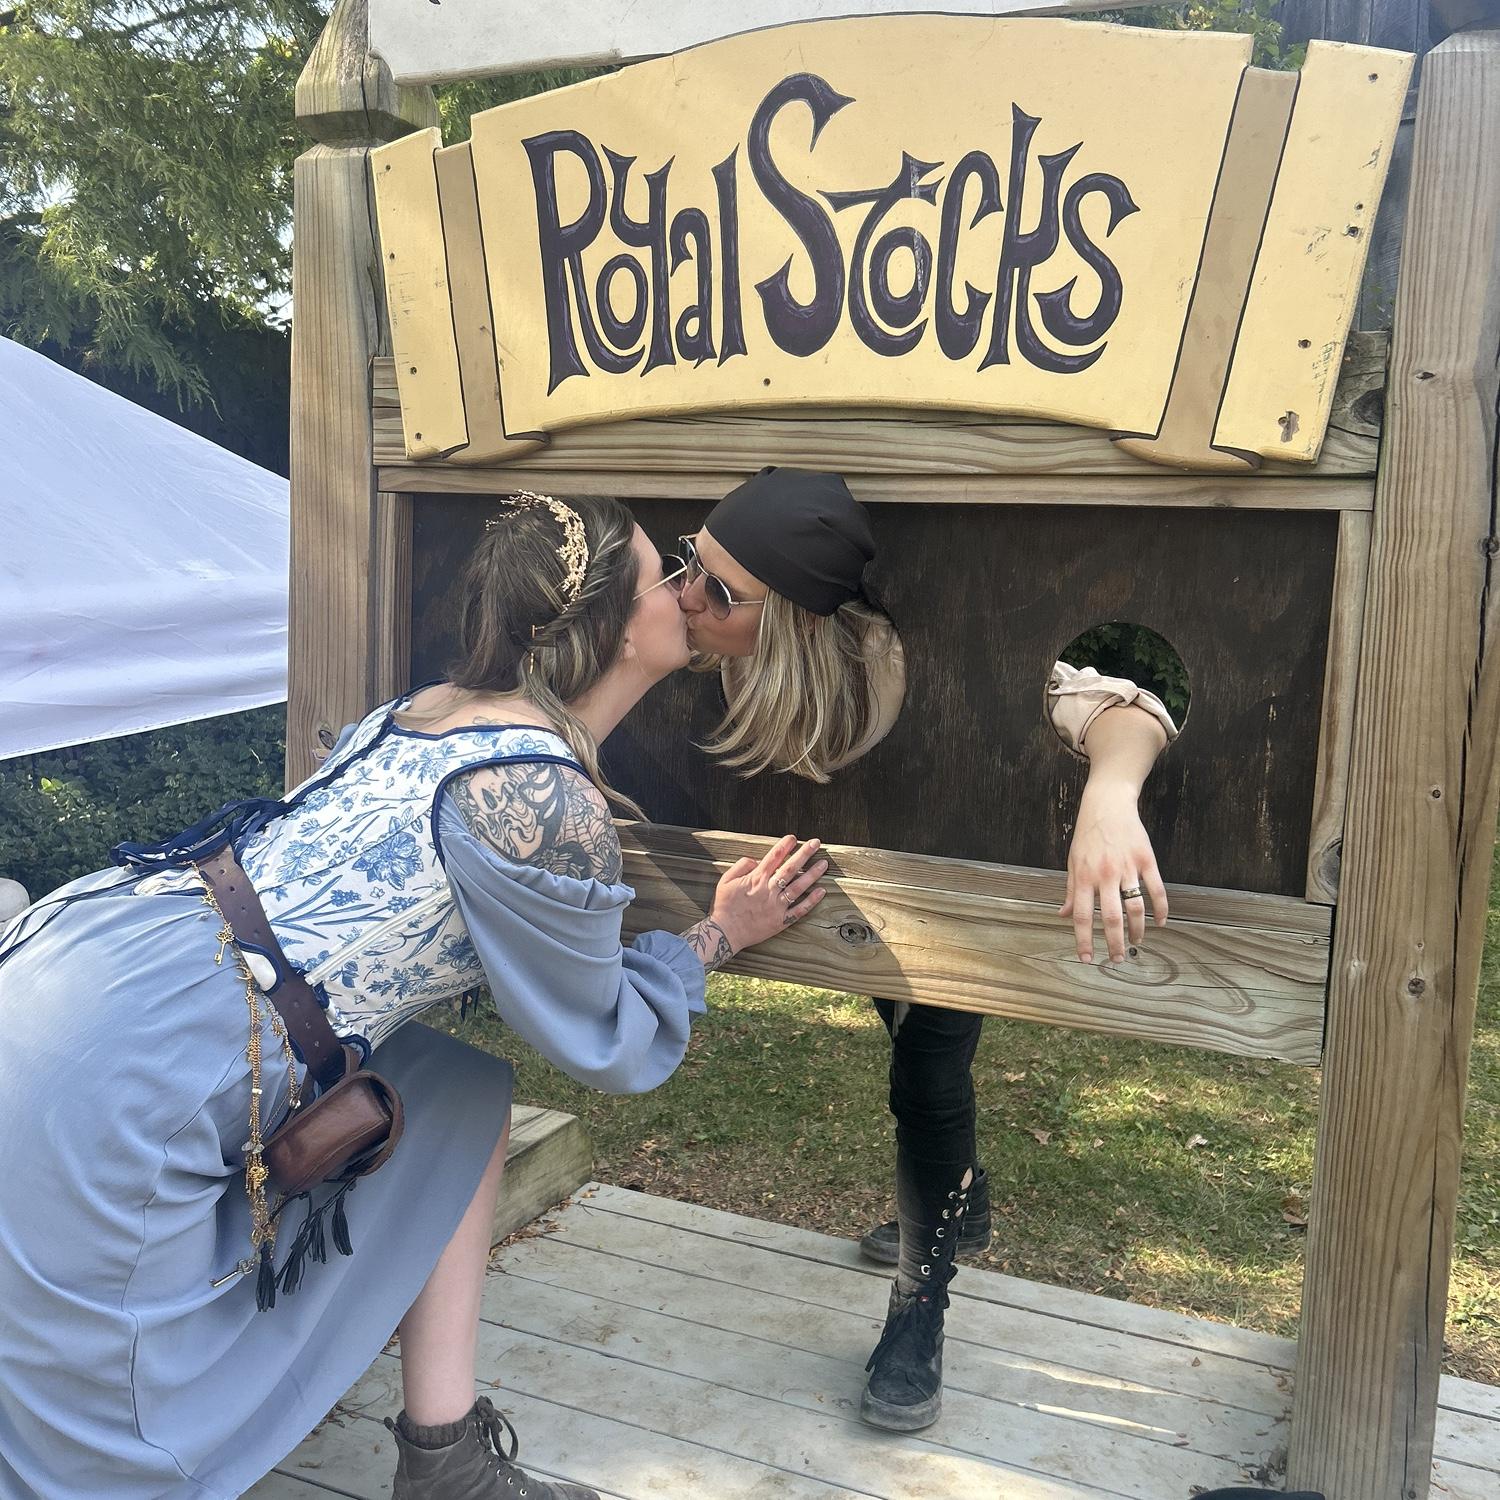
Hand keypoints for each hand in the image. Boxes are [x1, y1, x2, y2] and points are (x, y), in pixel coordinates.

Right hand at [711, 835, 827, 952]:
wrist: (724, 933)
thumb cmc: (724, 906)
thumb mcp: (726, 880)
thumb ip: (741, 866)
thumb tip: (757, 860)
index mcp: (756, 879)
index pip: (774, 857)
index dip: (784, 845)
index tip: (793, 838)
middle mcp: (769, 890)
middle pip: (790, 868)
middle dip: (804, 854)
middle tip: (816, 843)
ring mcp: (776, 906)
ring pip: (798, 887)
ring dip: (812, 875)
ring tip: (824, 864)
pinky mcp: (780, 921)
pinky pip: (799, 910)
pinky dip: (811, 901)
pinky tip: (821, 891)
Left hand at [1059, 785, 1167, 962]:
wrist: (1107, 805)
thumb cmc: (1087, 835)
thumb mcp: (1072, 862)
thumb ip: (1071, 891)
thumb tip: (1062, 915)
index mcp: (1083, 877)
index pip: (1082, 916)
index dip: (1084, 940)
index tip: (1087, 959)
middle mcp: (1105, 875)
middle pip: (1111, 918)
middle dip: (1114, 943)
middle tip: (1117, 959)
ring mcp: (1127, 868)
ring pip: (1135, 907)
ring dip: (1137, 930)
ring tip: (1136, 942)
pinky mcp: (1146, 860)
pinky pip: (1157, 890)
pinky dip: (1161, 909)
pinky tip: (1160, 922)